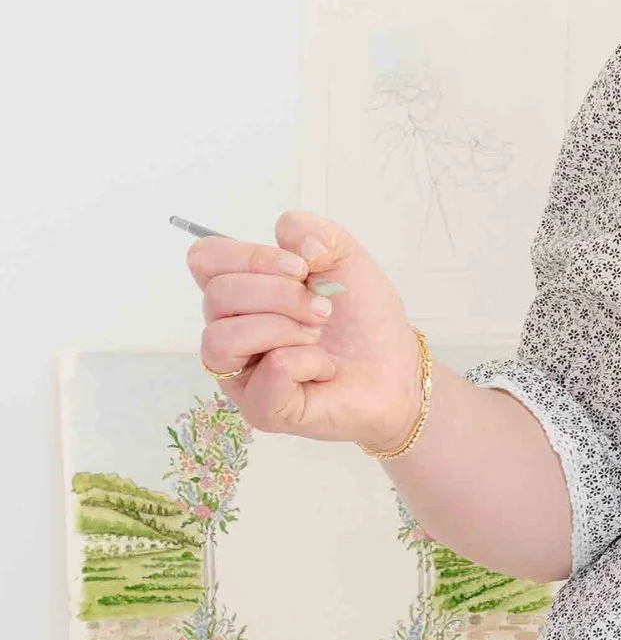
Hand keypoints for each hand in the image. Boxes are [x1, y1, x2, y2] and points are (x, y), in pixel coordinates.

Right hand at [187, 212, 425, 450]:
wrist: (397, 369)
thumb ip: (311, 231)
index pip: (205, 260)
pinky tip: (323, 367)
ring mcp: (240, 374)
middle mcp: (230, 331)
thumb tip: (283, 233)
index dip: (249, 256)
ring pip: (221, 338)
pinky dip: (306, 361)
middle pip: (216, 295)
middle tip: (323, 309)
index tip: (300, 267)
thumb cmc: (364, 319)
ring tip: (317, 336)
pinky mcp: (261, 408)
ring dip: (284, 327)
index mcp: (243, 293)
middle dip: (280, 294)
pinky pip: (268, 372)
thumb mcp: (345, 257)